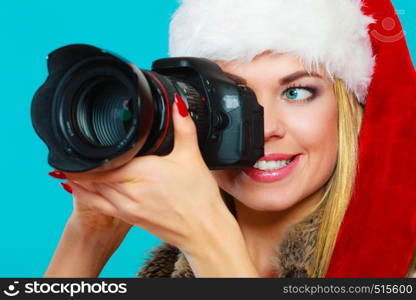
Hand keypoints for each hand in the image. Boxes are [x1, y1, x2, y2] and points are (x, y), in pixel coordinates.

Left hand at [64, 97, 236, 253]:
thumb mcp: (192, 157)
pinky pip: (99, 205)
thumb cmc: (199, 198)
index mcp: (142, 172)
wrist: (203, 230)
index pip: (105, 161)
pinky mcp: (129, 217)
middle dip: (81, 164)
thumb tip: (178, 105)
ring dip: (79, 179)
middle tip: (66, 151)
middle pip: (95, 175)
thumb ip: (183, 127)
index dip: (87, 153)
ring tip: (65, 168)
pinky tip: (75, 189)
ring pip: (93, 190)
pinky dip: (84, 195)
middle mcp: (129, 191)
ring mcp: (127, 207)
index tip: (75, 141)